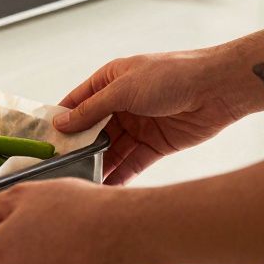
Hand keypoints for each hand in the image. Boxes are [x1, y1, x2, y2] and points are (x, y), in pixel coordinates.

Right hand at [54, 50, 243, 184]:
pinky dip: (120, 175)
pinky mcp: (156, 145)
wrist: (219, 89)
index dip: (61, 121)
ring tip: (81, 183)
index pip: (77, 103)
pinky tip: (106, 188)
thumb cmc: (172, 75)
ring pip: (111, 150)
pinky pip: (132, 163)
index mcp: (110, 81)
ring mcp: (139, 125)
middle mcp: (122, 104)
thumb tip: (62, 123)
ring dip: (98, 165)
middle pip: (92, 131)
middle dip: (78, 148)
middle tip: (60, 169)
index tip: (44, 141)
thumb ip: (92, 109)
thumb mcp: (123, 88)